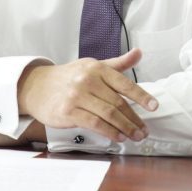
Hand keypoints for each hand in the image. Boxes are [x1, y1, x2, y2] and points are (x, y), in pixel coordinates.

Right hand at [17, 48, 157, 141]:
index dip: (141, 96)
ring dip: (125, 128)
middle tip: (144, 130)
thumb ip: (118, 64)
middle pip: (118, 102)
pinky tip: (118, 137)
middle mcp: (87, 80)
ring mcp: (76, 95)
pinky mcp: (68, 111)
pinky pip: (94, 124)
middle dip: (134, 119)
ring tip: (135, 136)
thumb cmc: (69, 77)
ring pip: (108, 114)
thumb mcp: (93, 66)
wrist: (37, 86)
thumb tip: (139, 53)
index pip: (124, 83)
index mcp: (96, 68)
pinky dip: (109, 132)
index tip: (154, 106)